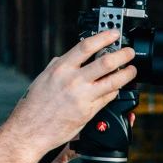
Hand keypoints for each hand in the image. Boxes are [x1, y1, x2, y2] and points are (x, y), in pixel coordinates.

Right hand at [10, 30, 137, 155]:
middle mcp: (72, 80)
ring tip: (132, 70)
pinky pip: (108, 97)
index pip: (86, 46)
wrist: (30, 129)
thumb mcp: (43, 78)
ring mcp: (82, 96)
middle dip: (122, 54)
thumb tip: (71, 55)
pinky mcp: (88, 111)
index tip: (114, 33)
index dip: (103, 37)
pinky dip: (115, 90)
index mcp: (60, 69)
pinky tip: (117, 87)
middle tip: (129, 52)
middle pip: (105, 62)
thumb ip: (58, 65)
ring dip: (127, 73)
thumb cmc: (34, 105)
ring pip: (113, 81)